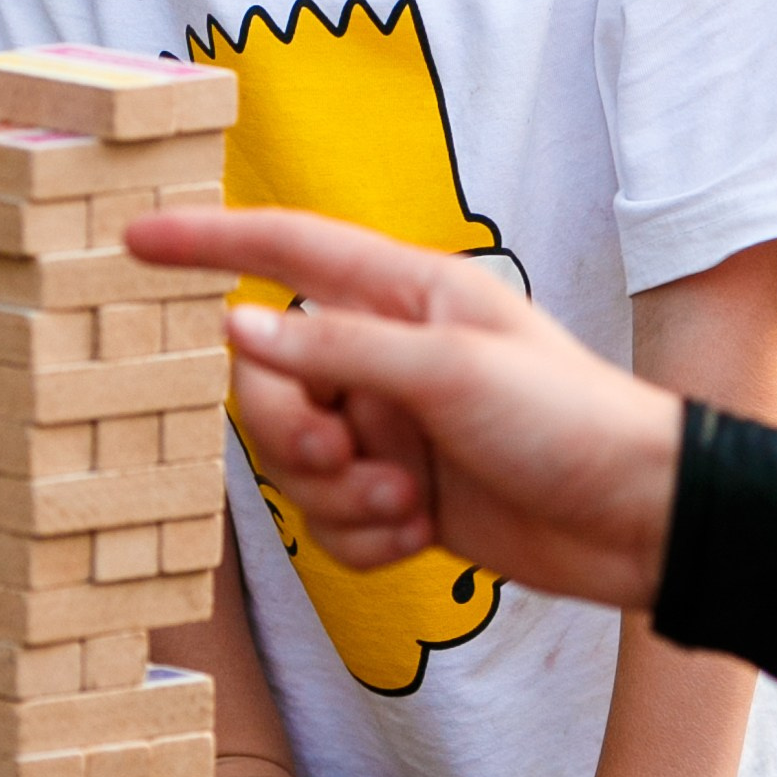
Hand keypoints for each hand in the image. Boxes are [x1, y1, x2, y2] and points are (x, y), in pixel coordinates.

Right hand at [126, 208, 681, 610]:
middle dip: (293, 433)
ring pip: (296, 463)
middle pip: (271, 382)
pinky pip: (332, 523)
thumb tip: (240, 328)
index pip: (284, 250)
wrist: (641, 520)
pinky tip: (421, 537)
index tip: (134, 238)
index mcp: (406, 294)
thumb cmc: (569, 420)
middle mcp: (389, 355)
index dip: (207, 241)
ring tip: (411, 503)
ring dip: (339, 496)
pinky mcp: (404, 498)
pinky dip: (364, 537)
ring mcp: (394, 429)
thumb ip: (338, 351)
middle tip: (352, 459)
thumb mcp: (450, 372)